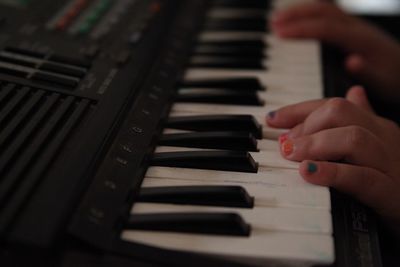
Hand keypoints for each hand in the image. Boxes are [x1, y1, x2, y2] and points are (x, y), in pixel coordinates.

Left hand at [266, 86, 399, 231]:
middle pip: (342, 112)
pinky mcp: (391, 193)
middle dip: (306, 124)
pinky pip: (361, 177)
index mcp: (376, 126)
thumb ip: (360, 121)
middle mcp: (384, 138)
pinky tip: (308, 172)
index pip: (333, 105)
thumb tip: (354, 91)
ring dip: (314, 144)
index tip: (272, 119)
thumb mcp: (374, 148)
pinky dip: (331, 173)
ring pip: (353, 138)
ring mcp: (390, 164)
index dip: (299, 109)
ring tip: (292, 154)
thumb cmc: (392, 179)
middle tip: (285, 145)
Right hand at [271, 2, 399, 101]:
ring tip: (277, 20)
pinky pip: (327, 14)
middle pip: (323, 11)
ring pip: (324, 9)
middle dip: (295, 15)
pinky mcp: (351, 29)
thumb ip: (367, 72)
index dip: (301, 29)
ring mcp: (354, 25)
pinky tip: (297, 22)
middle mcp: (357, 27)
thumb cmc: (394, 80)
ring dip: (300, 11)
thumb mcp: (384, 82)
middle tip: (272, 24)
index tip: (278, 33)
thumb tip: (351, 61)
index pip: (326, 27)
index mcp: (361, 40)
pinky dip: (308, 15)